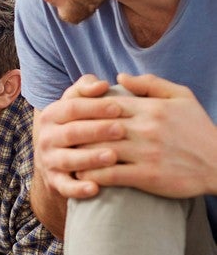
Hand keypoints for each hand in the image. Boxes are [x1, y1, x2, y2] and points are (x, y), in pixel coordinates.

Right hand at [36, 74, 125, 198]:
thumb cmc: (78, 124)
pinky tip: (96, 188)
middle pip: (71, 133)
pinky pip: (65, 187)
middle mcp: (46, 138)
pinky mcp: (54, 182)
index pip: (72, 108)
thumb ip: (86, 89)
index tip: (118, 107)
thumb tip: (101, 84)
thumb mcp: (76, 103)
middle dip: (96, 131)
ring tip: (112, 157)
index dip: (95, 107)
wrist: (58, 159)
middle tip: (121, 130)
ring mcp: (49, 161)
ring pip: (68, 160)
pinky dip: (79, 189)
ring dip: (90, 159)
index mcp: (51, 115)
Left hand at [76, 73, 216, 197]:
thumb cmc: (197, 129)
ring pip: (100, 151)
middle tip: (58, 136)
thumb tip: (119, 77)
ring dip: (79, 155)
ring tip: (63, 157)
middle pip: (98, 126)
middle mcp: (145, 128)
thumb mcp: (181, 96)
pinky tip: (81, 177)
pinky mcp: (147, 176)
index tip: (68, 114)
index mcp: (150, 108)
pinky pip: (111, 175)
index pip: (106, 103)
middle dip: (75, 131)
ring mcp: (145, 153)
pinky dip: (93, 176)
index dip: (83, 109)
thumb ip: (149, 84)